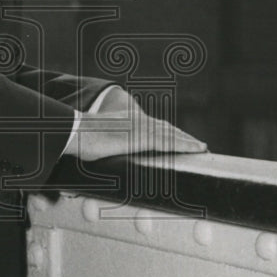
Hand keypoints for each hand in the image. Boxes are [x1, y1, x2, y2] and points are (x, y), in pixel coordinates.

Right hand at [64, 90, 206, 161]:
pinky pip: (169, 142)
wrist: (75, 131)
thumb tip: (102, 156)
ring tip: (201, 148)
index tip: (180, 139)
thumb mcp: (96, 139)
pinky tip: (196, 148)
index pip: (154, 126)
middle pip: (167, 129)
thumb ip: (106, 145)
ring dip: (188, 141)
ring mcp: (140, 128)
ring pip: (171, 134)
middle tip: (198, 145)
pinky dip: (185, 145)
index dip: (169, 132)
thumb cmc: (80, 137)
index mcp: (127, 120)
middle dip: (183, 137)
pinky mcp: (141, 138)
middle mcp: (137, 120)